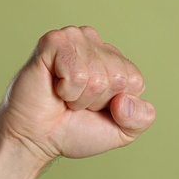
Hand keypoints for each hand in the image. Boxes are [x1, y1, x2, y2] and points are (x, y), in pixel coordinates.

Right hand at [0, 26, 155, 162]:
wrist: (36, 139)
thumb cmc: (74, 130)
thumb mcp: (122, 131)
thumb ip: (141, 118)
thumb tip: (125, 99)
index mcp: (116, 61)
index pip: (135, 82)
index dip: (115, 105)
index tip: (93, 108)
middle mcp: (97, 45)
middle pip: (118, 79)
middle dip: (96, 101)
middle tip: (75, 102)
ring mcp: (75, 39)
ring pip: (98, 77)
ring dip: (80, 97)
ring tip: (64, 95)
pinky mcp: (54, 41)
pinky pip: (77, 73)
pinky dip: (67, 90)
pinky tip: (54, 87)